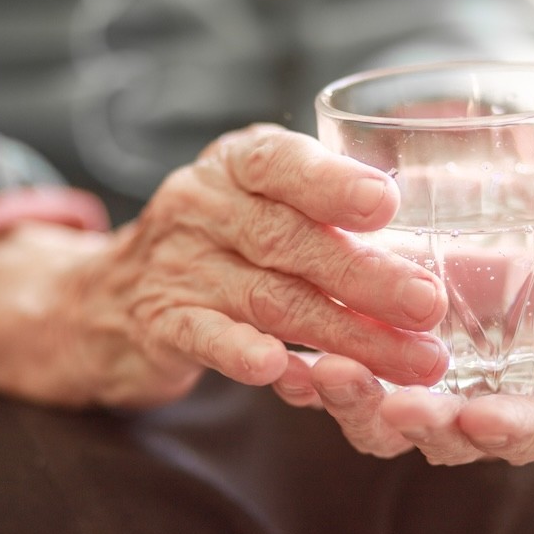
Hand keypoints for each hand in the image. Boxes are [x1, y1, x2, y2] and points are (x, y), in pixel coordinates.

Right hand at [0, 124, 450, 407]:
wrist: (102, 300)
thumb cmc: (215, 249)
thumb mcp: (257, 209)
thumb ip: (323, 216)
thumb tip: (430, 245)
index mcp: (236, 167)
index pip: (280, 163)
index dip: (331, 182)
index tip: (386, 205)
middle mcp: (202, 205)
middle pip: (290, 241)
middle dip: (366, 276)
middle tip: (428, 306)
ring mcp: (176, 264)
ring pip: (269, 299)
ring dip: (343, 334)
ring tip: (409, 361)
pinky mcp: (158, 323)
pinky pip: (204, 336)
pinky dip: (241, 352)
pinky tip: (280, 371)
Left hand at [271, 201, 533, 464]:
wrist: (485, 231)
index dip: (516, 429)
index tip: (486, 422)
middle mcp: (479, 406)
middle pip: (455, 436)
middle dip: (428, 428)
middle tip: (402, 413)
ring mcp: (419, 397)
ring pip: (386, 422)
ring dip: (358, 406)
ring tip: (328, 376)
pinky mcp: (368, 375)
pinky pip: (337, 390)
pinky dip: (311, 381)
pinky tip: (288, 364)